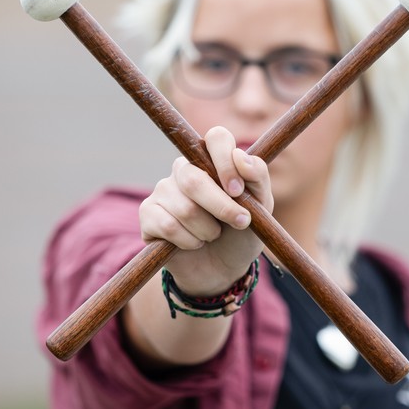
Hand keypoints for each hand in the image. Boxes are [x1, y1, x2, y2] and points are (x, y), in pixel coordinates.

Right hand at [139, 126, 271, 294]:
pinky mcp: (148, 215)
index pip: (217, 138)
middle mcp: (184, 169)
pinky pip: (168, 226)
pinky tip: (193, 244)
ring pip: (185, 209)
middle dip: (222, 208)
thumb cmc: (241, 233)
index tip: (238, 190)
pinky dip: (189, 241)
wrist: (223, 269)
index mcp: (212, 159)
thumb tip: (241, 156)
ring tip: (213, 235)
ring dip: (208, 231)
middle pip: (194, 180)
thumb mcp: (260, 208)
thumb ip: (258, 178)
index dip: (226, 162)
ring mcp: (163, 190)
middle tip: (240, 222)